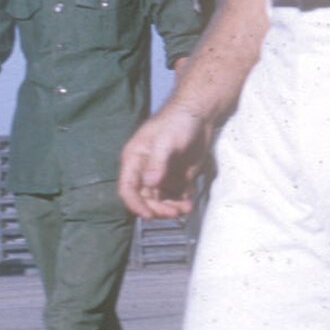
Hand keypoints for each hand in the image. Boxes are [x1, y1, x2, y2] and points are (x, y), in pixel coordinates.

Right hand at [118, 105, 213, 219]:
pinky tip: (190, 199)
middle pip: (145, 199)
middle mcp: (144, 171)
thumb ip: (157, 163)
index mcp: (134, 160)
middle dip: (158, 208)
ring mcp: (161, 175)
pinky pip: (175, 195)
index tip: (148, 215)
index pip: (127, 189)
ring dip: (171, 207)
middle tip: (174, 212)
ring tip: (186, 208)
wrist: (201, 114)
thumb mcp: (165, 141)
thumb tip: (150, 184)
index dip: (135, 204)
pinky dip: (181, 200)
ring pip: (160, 200)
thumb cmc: (178, 121)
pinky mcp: (176, 176)